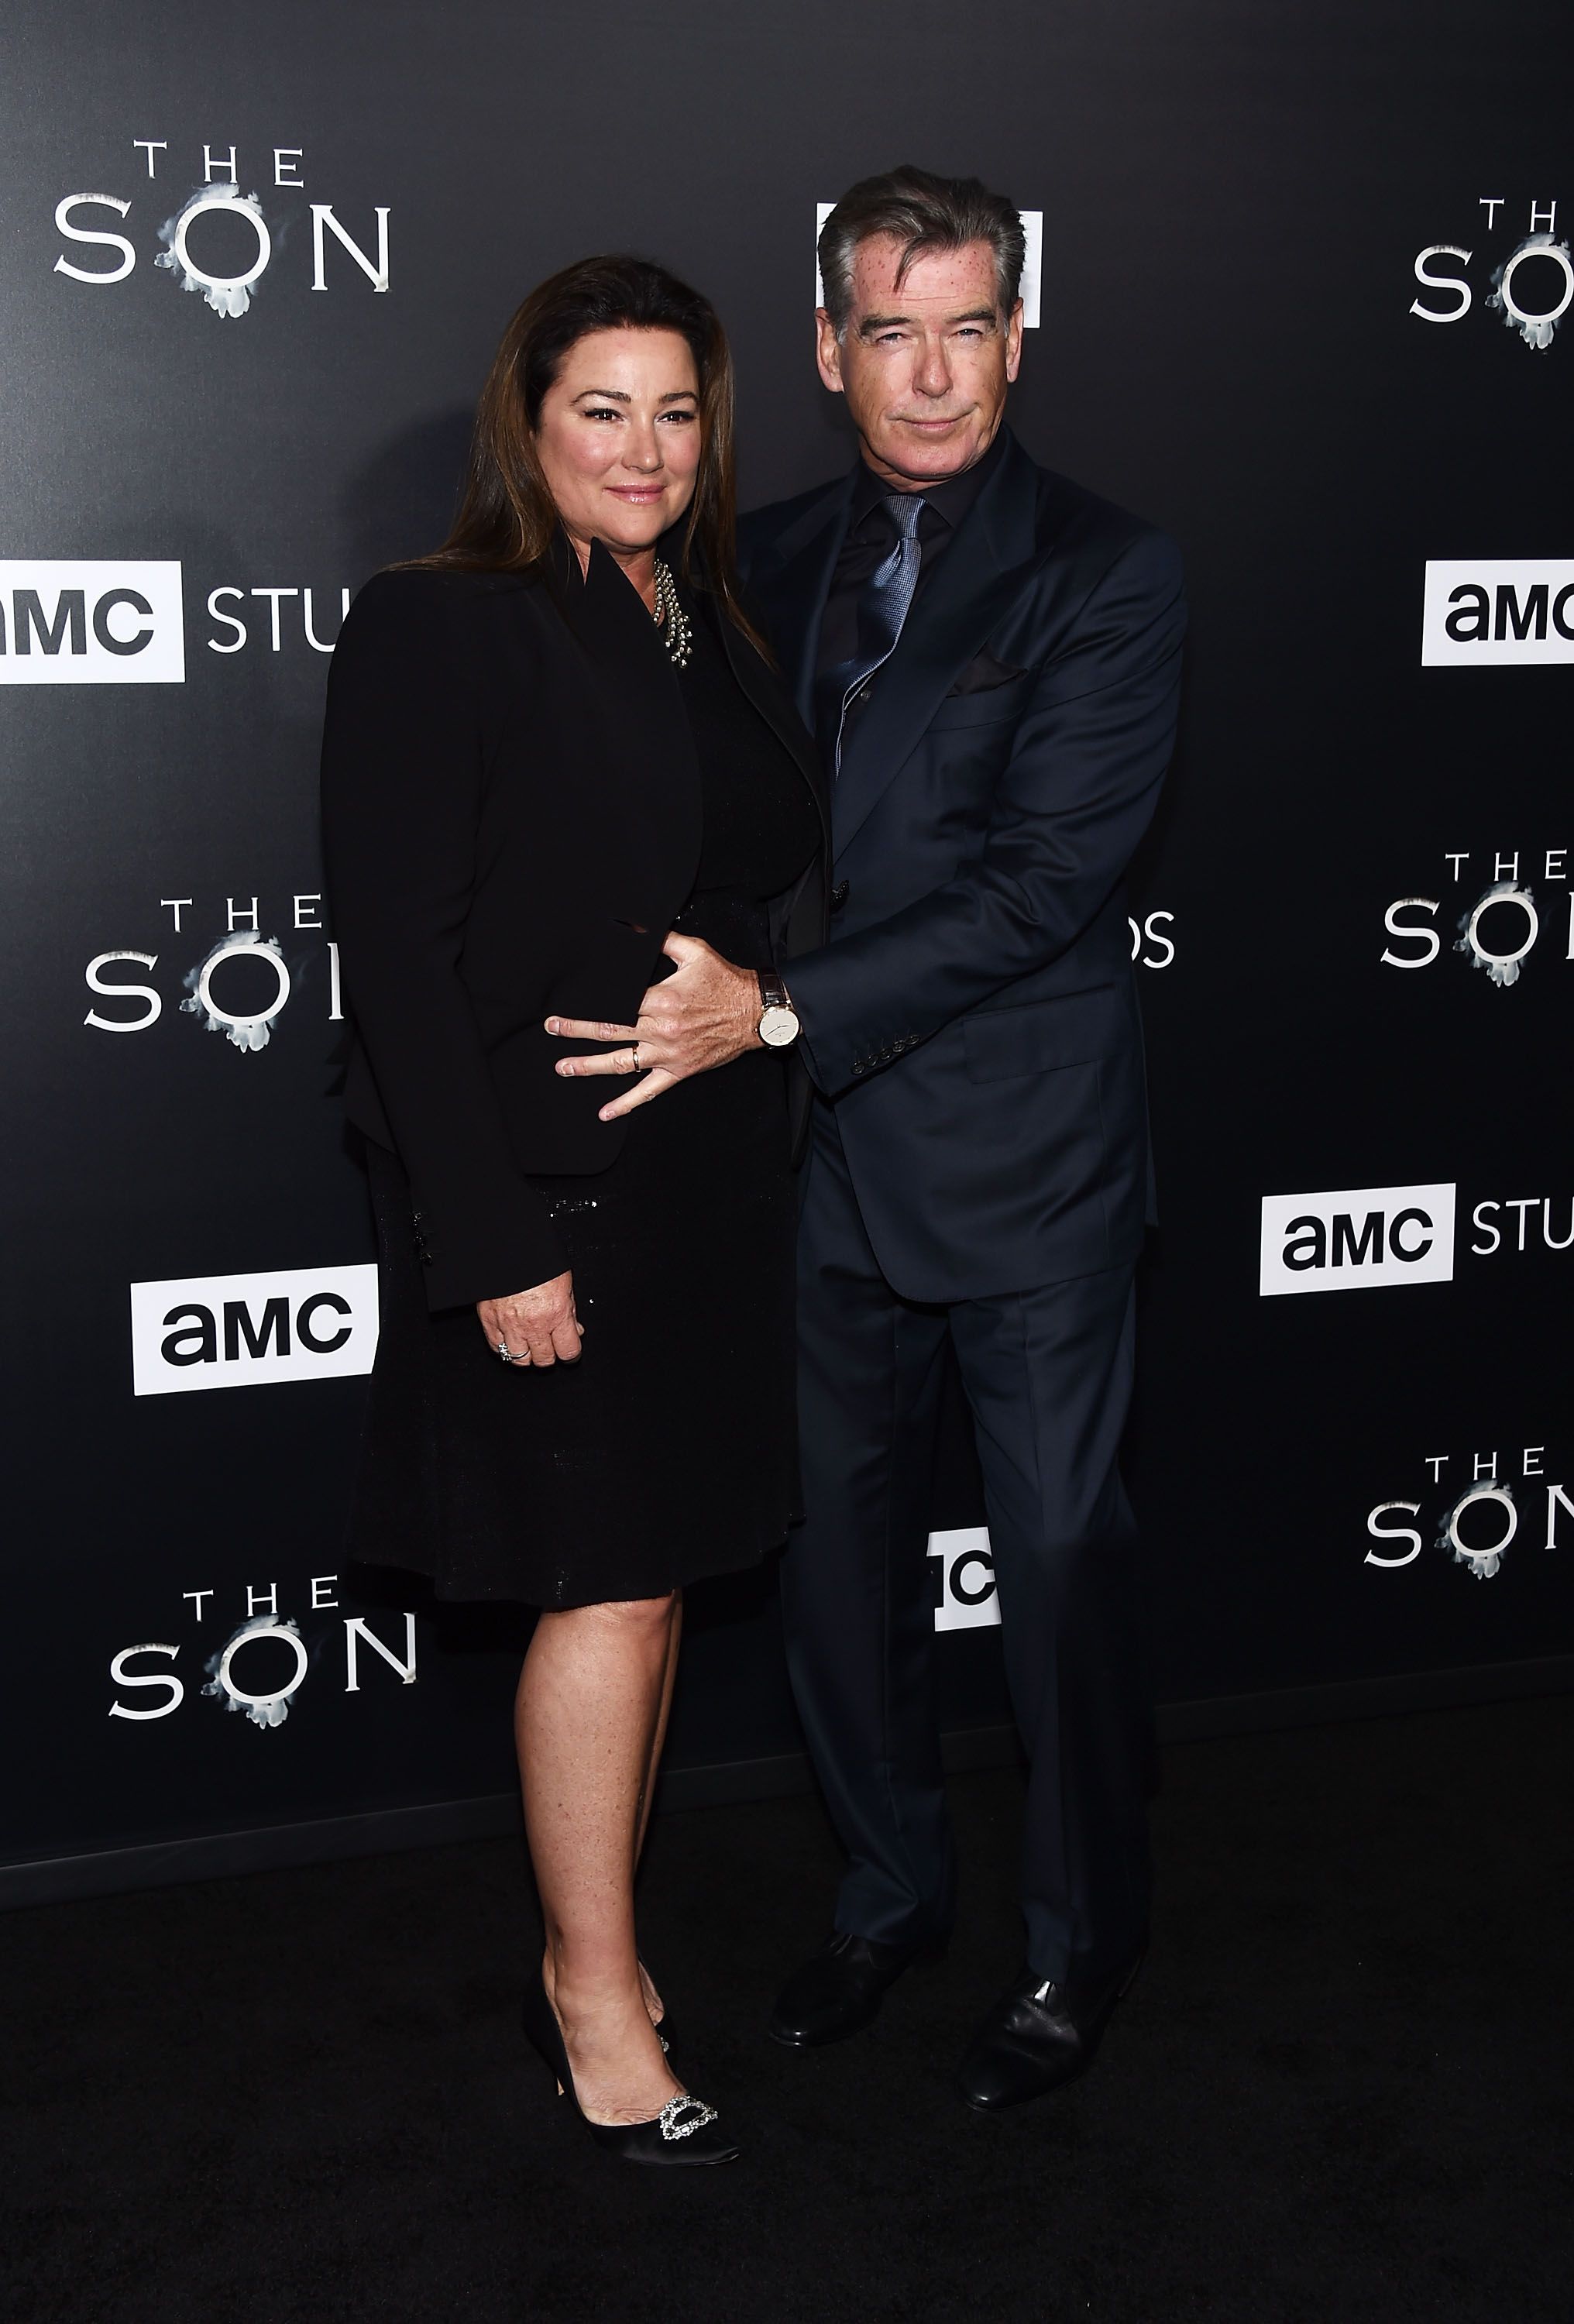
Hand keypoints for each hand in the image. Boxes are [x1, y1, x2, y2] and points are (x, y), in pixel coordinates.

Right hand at [476, 1271, 582, 1366]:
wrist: (508, 1248)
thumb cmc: (538, 1262)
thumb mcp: (564, 1284)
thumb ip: (570, 1312)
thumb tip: (575, 1331)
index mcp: (556, 1313)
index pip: (568, 1351)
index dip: (571, 1354)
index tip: (569, 1351)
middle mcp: (533, 1324)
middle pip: (544, 1359)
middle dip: (550, 1355)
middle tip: (549, 1346)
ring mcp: (509, 1325)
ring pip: (519, 1359)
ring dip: (527, 1355)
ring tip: (530, 1344)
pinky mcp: (489, 1321)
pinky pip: (497, 1347)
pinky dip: (505, 1347)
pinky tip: (512, 1339)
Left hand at [545, 934, 759, 1121]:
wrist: (756, 1014)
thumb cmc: (726, 983)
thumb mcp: (695, 952)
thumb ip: (664, 941)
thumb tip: (637, 930)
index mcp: (661, 1000)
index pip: (616, 1001)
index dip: (591, 1001)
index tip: (569, 1000)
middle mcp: (660, 1029)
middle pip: (610, 1030)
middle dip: (577, 1029)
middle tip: (552, 1028)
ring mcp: (667, 1054)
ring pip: (620, 1062)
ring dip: (589, 1065)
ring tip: (564, 1066)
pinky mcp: (678, 1071)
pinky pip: (648, 1091)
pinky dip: (625, 1103)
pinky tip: (605, 1113)